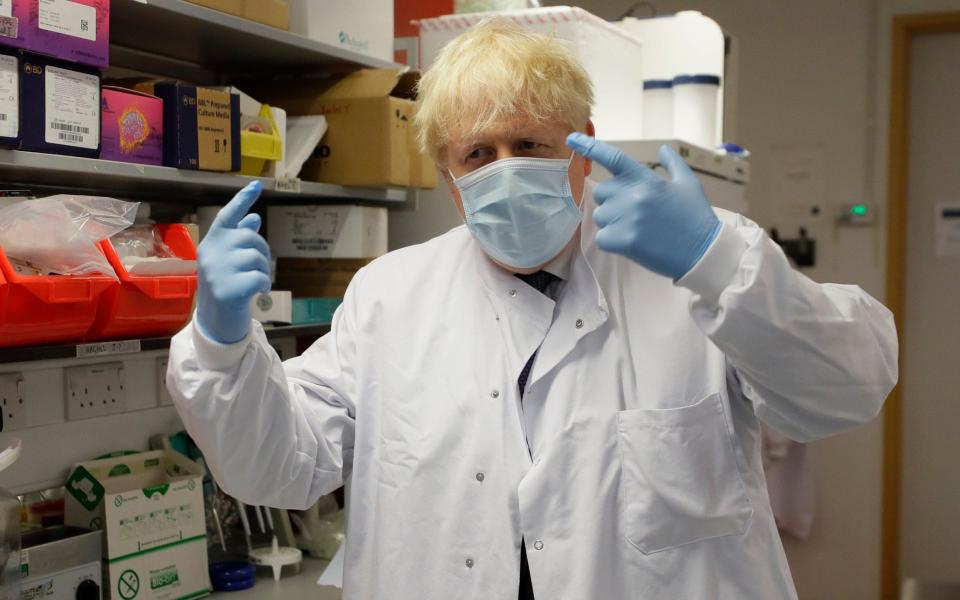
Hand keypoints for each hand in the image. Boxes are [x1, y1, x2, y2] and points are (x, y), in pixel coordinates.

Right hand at [196, 181, 271, 343]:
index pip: (227, 216)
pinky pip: (260, 277)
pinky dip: (264, 285)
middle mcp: (211, 252)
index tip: (257, 184)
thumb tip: (254, 218)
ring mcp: (217, 270)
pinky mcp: (228, 289)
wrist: (215, 322)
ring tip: (255, 283)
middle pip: (250, 237)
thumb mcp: (230, 261)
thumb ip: (240, 240)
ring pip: (257, 257)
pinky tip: (258, 293)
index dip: (243, 200)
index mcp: (210, 242)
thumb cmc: (226, 287)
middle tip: (257, 269)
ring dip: (263, 271)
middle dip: (261, 251)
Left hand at [566, 133, 720, 279]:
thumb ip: (673, 164)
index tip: (571, 139)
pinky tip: (632, 243)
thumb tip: (664, 149)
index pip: (613, 157)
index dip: (589, 146)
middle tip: (634, 214)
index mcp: (647, 179)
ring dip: (613, 223)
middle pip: (601, 193)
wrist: (703, 252)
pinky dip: (613, 242)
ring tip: (638, 230)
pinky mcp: (624, 240)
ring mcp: (628, 218)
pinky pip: (602, 237)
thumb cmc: (696, 217)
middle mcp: (634, 195)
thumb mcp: (688, 184)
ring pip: (600, 217)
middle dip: (612, 202)